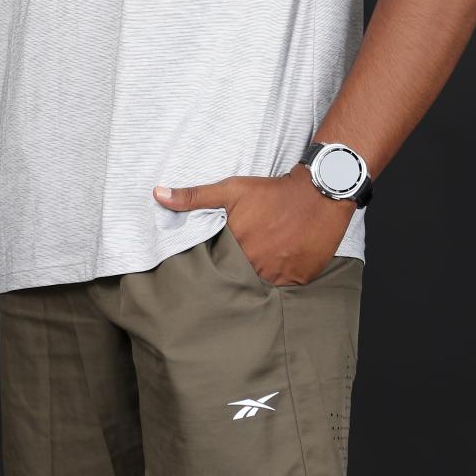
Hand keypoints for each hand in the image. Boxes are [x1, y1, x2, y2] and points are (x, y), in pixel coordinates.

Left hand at [153, 167, 355, 285]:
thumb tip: (157, 194)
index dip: (217, 264)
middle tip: (241, 261)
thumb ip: (193, 196)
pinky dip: (281, 278)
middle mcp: (258, 266)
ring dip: (259, 276)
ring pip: (262, 284)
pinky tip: (280, 263)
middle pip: (240, 278)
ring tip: (261, 262)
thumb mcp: (231, 190)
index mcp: (237, 247)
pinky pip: (285, 286)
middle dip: (237, 273)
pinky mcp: (301, 279)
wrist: (318, 193)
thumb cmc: (272, 192)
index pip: (218, 267)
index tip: (217, 261)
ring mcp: (281, 276)